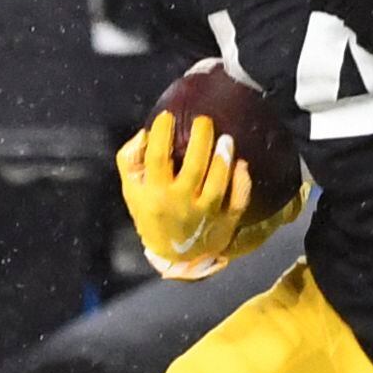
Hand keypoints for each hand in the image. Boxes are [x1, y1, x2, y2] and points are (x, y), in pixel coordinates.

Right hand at [116, 110, 257, 280]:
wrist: (174, 256)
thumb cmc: (152, 215)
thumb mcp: (133, 191)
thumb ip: (130, 161)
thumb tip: (144, 133)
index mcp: (155, 193)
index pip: (157, 158)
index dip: (162, 134)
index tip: (168, 117)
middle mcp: (180, 203)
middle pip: (194, 166)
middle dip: (201, 139)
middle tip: (204, 120)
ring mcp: (205, 214)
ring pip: (217, 183)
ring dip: (223, 158)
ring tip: (225, 138)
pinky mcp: (225, 222)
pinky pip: (238, 200)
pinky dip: (242, 182)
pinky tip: (241, 164)